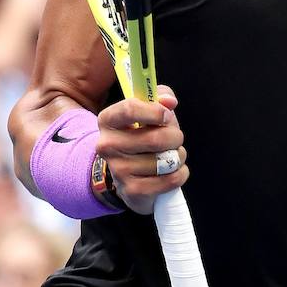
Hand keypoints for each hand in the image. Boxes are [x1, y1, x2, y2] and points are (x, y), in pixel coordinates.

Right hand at [96, 85, 187, 214]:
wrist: (128, 173)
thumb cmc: (142, 135)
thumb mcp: (148, 110)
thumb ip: (160, 96)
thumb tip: (169, 102)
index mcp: (108, 120)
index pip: (130, 109)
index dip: (156, 111)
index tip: (166, 116)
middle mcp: (107, 145)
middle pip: (156, 138)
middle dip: (176, 137)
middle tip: (175, 139)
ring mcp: (118, 170)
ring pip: (165, 160)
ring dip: (178, 156)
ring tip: (170, 155)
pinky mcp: (132, 191)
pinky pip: (170, 179)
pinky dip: (180, 174)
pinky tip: (172, 171)